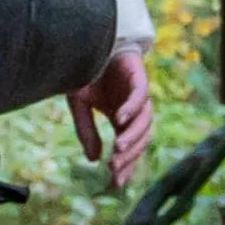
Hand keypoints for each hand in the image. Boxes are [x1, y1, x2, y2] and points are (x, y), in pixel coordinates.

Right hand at [70, 50, 152, 189]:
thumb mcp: (79, 105)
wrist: (87, 40)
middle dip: (128, 157)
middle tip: (113, 170)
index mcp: (122, 118)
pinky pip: (141, 96)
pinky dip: (132, 108)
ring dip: (132, 138)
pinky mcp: (139, 76)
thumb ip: (87, 131)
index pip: (130, 148)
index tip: (114, 184)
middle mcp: (134, 109)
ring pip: (145, 122)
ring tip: (116, 151)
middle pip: (140, 140)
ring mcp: (138, 93)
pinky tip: (119, 120)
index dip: (125, 166)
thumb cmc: (84, 71)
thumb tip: (93, 160)